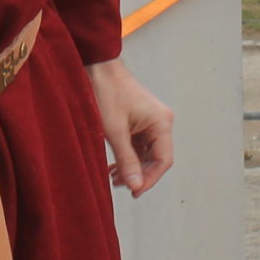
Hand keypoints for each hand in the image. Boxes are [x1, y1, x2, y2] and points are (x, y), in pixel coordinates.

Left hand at [88, 59, 174, 196]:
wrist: (97, 68)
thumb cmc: (106, 94)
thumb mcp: (114, 132)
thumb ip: (127, 160)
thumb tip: (136, 186)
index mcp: (161, 122)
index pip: (163, 160)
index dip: (149, 179)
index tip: (133, 192)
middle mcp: (160, 122)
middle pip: (156, 158)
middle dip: (138, 174)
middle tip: (119, 185)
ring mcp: (150, 122)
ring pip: (146, 154)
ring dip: (131, 167)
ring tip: (113, 178)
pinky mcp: (140, 121)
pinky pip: (138, 145)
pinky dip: (128, 157)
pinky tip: (113, 167)